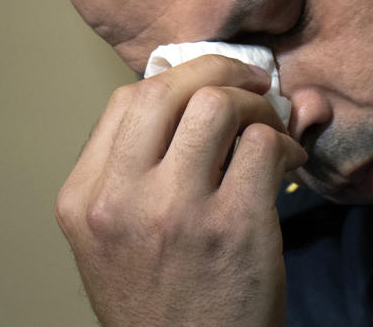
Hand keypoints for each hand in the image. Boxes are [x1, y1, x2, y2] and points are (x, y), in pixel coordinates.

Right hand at [55, 55, 306, 326]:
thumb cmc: (160, 303)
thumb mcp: (116, 238)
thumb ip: (141, 169)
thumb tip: (207, 94)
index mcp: (83, 199)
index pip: (127, 101)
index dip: (177, 81)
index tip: (207, 87)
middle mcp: (120, 200)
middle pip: (169, 88)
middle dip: (221, 70)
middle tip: (252, 82)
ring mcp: (176, 211)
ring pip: (218, 104)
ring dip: (256, 105)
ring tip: (270, 128)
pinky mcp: (234, 226)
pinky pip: (264, 145)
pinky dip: (285, 142)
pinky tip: (288, 161)